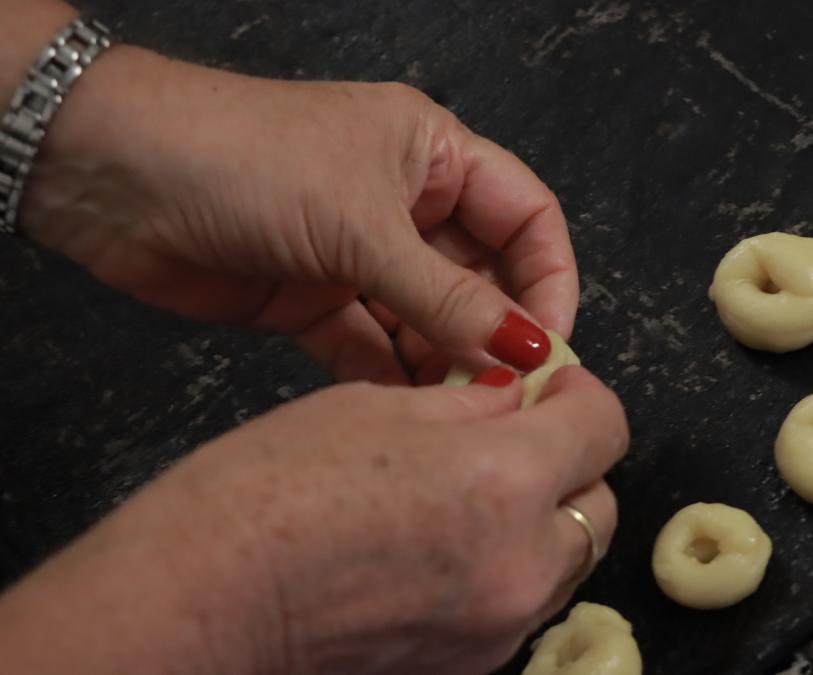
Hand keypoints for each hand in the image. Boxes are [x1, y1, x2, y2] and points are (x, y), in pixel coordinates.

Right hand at [0, 367, 627, 674]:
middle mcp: (523, 561)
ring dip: (546, 519)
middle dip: (572, 462)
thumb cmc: (258, 494)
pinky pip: (523, 605)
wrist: (191, 608)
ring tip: (477, 493)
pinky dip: (509, 568)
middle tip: (518, 436)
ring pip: (569, 560)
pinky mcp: (469, 664)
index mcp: (504, 479)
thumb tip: (514, 398)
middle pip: (601, 503)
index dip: (579, 393)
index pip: (604, 425)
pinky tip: (448, 547)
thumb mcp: (368, 408)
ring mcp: (499, 626)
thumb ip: (466, 403)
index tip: (550, 385)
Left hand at [21, 46, 577, 382]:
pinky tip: (409, 416)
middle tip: (506, 395)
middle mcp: (405, 204)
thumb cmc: (243, 157)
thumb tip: (524, 350)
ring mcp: (358, 255)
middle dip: (495, 333)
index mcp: (432, 155)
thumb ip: (446, 298)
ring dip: (444, 365)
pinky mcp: (313, 301)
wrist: (111, 175)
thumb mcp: (361, 224)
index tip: (549, 344)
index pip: (524, 217)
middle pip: (481, 277)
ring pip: (428, 320)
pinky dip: (390, 380)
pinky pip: (371, 348)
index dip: (549, 278)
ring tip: (459, 414)